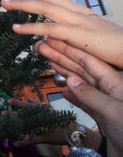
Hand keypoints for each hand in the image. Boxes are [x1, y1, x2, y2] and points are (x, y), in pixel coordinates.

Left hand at [1, 0, 122, 68]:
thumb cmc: (114, 49)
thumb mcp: (90, 40)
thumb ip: (71, 37)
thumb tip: (50, 40)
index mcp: (80, 13)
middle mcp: (77, 13)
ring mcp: (78, 22)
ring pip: (44, 8)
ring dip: (22, 4)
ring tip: (5, 2)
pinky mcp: (77, 35)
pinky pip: (49, 29)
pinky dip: (30, 28)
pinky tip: (16, 29)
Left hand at [8, 99, 72, 145]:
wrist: (75, 132)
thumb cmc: (62, 120)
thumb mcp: (51, 110)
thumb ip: (39, 105)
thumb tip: (28, 99)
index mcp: (43, 111)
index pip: (29, 106)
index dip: (18, 104)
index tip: (8, 101)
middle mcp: (41, 118)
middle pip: (25, 116)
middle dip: (14, 115)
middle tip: (2, 113)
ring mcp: (42, 128)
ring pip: (26, 127)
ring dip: (16, 128)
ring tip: (5, 128)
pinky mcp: (44, 138)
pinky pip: (32, 140)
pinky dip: (24, 142)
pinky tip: (15, 144)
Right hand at [30, 38, 122, 156]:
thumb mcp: (113, 112)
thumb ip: (91, 96)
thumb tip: (70, 80)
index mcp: (115, 85)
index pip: (89, 61)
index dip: (70, 49)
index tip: (52, 39)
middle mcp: (110, 90)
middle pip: (82, 69)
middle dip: (62, 57)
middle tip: (42, 46)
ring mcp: (106, 103)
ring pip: (81, 83)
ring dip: (64, 72)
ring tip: (47, 61)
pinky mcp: (103, 117)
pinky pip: (84, 100)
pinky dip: (73, 94)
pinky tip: (63, 88)